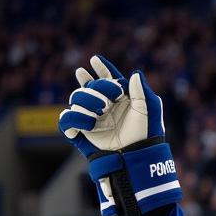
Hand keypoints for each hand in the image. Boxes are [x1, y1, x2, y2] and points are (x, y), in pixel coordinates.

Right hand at [57, 55, 180, 215]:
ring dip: (85, 102)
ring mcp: (92, 118)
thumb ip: (142, 91)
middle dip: (95, 88)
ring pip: (75, 100)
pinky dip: (72, 120)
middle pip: (88, 86)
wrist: (137, 155)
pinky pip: (66, 121)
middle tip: (108, 100)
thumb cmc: (146, 134)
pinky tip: (87, 123)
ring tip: (100, 112)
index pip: (107, 78)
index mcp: (120, 99)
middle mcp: (104, 106)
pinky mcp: (83, 133)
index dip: (101, 69)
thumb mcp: (149, 111)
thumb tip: (134, 74)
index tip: (95, 60)